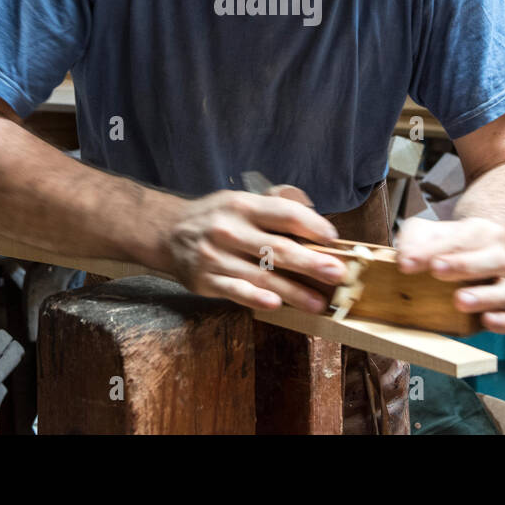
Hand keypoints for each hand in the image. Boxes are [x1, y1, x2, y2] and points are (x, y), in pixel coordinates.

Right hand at [164, 184, 348, 312]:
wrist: (168, 233)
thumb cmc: (216, 217)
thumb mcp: (241, 199)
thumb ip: (274, 204)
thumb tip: (311, 211)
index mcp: (244, 206)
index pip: (284, 214)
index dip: (311, 225)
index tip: (332, 238)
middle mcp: (230, 230)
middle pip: (277, 248)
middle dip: (310, 262)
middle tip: (337, 273)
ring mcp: (217, 257)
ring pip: (261, 275)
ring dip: (293, 291)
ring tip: (318, 302)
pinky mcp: (207, 281)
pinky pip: (235, 291)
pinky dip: (255, 298)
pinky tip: (275, 304)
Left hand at [395, 215, 504, 333]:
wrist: (478, 249)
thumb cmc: (448, 242)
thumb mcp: (428, 231)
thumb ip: (414, 238)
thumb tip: (405, 259)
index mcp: (480, 233)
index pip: (461, 239)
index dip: (432, 251)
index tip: (407, 263)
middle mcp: (499, 257)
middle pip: (494, 259)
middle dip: (464, 265)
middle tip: (437, 270)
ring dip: (486, 297)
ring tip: (460, 301)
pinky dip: (504, 321)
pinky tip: (486, 320)